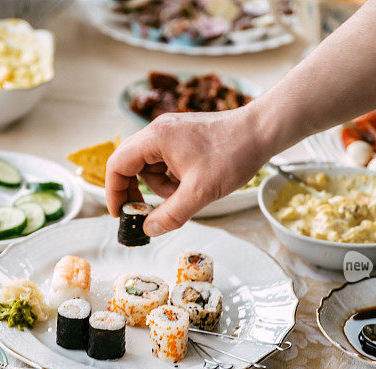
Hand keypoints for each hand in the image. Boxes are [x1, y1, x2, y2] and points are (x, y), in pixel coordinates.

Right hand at [105, 107, 271, 236]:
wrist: (261, 132)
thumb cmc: (232, 154)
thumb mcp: (199, 192)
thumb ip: (171, 214)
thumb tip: (149, 229)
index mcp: (155, 138)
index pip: (117, 165)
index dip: (114, 192)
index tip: (120, 214)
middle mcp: (159, 131)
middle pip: (130, 164)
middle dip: (136, 191)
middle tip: (144, 212)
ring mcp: (172, 133)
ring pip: (151, 167)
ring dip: (161, 186)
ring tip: (186, 194)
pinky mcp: (184, 139)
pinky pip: (166, 163)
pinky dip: (174, 178)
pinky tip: (193, 185)